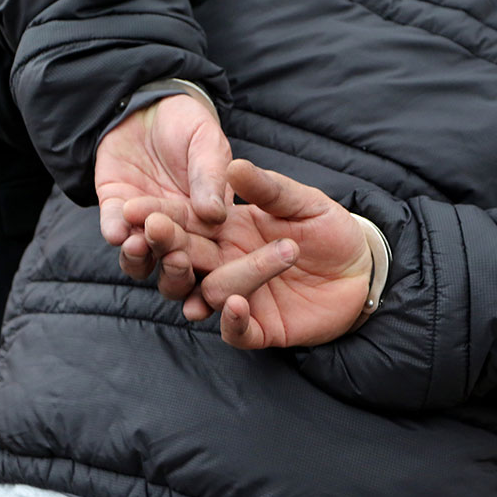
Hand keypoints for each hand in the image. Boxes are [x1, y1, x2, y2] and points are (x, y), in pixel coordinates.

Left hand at [94, 93, 231, 277]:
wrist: (148, 105)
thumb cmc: (188, 125)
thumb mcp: (207, 144)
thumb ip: (211, 177)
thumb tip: (216, 215)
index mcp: (210, 222)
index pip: (207, 249)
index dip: (201, 259)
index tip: (193, 256)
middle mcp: (179, 231)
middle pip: (175, 263)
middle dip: (171, 265)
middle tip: (168, 253)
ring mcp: (144, 224)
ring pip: (141, 257)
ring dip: (138, 257)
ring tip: (137, 244)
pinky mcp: (115, 210)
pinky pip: (113, 228)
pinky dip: (114, 232)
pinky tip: (116, 231)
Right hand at [123, 160, 372, 348]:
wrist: (363, 269)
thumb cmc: (330, 229)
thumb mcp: (301, 202)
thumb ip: (268, 188)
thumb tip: (233, 166)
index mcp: (227, 232)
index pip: (186, 224)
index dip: (161, 216)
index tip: (134, 206)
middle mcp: (225, 265)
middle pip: (185, 260)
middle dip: (165, 245)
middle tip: (150, 231)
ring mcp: (241, 297)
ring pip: (206, 293)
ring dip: (193, 280)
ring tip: (182, 261)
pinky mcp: (261, 328)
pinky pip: (237, 330)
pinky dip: (232, 320)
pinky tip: (233, 304)